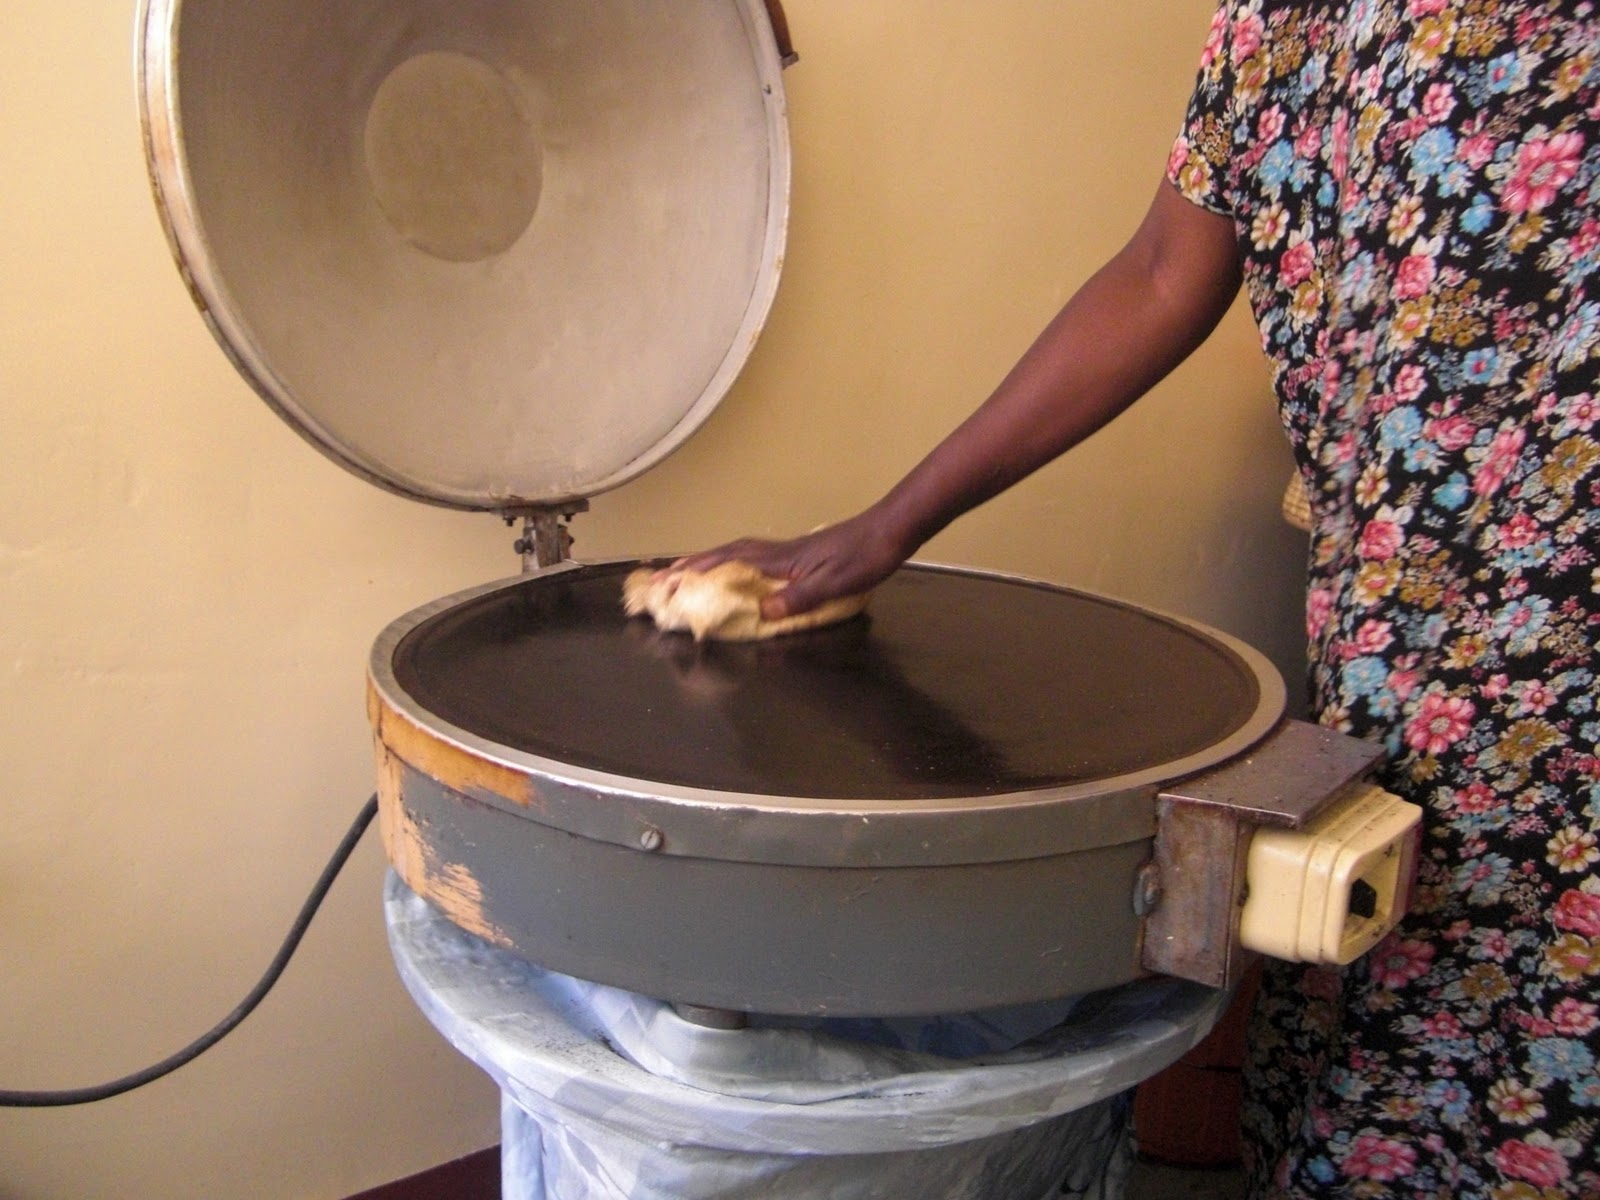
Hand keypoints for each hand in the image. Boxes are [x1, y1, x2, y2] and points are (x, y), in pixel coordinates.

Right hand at [674, 509, 910, 620]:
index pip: (727, 564)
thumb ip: (798, 598)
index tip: (666, 580)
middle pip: (724, 554)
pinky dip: (734, 561)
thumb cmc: (864, 557)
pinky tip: (737, 570)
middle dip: (691, 565)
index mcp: (780, 560)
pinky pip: (754, 556)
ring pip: (737, 552)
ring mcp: (787, 551)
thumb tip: (762, 611)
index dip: (696, 572)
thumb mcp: (834, 583)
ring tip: (688, 570)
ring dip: (709, 560)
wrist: (889, 531)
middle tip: (663, 575)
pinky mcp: (799, 553)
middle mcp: (777, 552)